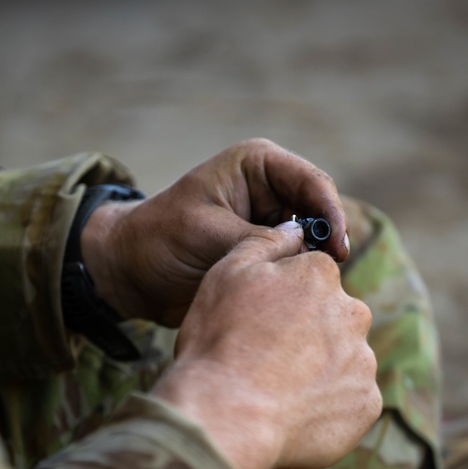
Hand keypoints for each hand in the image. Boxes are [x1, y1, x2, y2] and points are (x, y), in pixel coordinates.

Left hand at [81, 138, 348, 326]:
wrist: (130, 273)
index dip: (331, 216)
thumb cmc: (159, 240)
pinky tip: (299, 302)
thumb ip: (257, 239)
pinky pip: (296, 267)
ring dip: (314, 267)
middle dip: (328, 244)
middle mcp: (272, 191)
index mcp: (259, 166)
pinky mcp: (268, 255)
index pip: (312, 184)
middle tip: (329, 279)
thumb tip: (306, 252)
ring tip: (315, 293)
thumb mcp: (206, 234)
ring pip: (314, 244)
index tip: (337, 250)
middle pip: (322, 214)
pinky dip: (299, 283)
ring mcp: (272, 224)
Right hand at [152, 222, 381, 468]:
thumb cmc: (219, 342)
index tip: (259, 321)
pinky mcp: (365, 405)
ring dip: (317, 369)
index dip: (282, 299)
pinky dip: (326, 405)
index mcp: (321, 276)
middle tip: (266, 358)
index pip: (311, 278)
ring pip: (341, 358)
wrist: (225, 418)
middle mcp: (353, 313)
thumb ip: (265, 242)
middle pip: (332, 317)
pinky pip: (348, 399)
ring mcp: (363, 362)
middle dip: (307, 332)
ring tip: (275, 389)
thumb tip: (295, 228)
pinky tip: (292, 412)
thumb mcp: (226, 274)